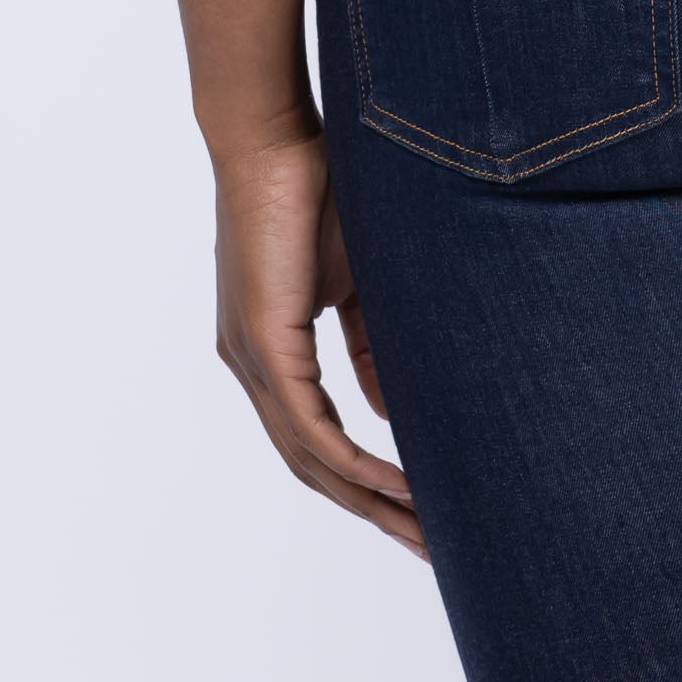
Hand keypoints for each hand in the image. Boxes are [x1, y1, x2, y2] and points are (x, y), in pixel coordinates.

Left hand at [211, 129, 426, 554]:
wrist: (271, 135)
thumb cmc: (313, 188)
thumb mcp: (356, 282)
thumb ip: (372, 346)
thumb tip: (393, 412)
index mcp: (268, 351)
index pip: (317, 437)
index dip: (366, 480)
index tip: (419, 509)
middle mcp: (250, 366)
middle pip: (313, 466)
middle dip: (374, 511)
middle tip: (430, 546)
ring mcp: (251, 361)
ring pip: (310, 457)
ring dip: (369, 500)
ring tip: (425, 529)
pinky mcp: (264, 345)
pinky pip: (310, 427)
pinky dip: (353, 462)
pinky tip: (397, 485)